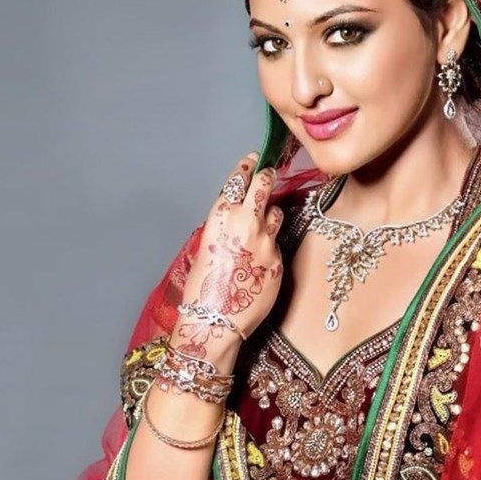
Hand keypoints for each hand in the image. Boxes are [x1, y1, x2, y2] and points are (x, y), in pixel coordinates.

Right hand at [170, 153, 283, 357]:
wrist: (215, 320)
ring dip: (270, 214)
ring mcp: (267, 241)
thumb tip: (236, 216)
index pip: (239, 180)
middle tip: (268, 174)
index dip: (246, 167)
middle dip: (267, 177)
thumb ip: (224, 226)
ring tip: (260, 226)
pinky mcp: (279, 260)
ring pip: (276, 213)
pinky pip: (277, 244)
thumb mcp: (205, 246)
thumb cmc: (202, 287)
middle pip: (265, 185)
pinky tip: (257, 261)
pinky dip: (269, 247)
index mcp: (221, 217)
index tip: (252, 159)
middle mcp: (246, 223)